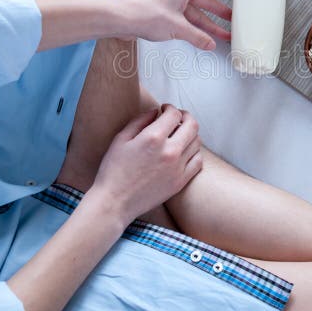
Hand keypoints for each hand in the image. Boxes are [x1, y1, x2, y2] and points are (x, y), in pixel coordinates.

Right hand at [90, 104, 202, 224]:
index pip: (174, 114)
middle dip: (185, 117)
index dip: (170, 108)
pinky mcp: (180, 182)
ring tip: (179, 135)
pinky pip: (198, 161)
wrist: (115, 202)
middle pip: (192, 125)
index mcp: (153, 138)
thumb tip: (156, 111)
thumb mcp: (121, 139)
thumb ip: (140, 121)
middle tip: (177, 118)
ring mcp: (178, 167)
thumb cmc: (113, 170)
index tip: (164, 109)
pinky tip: (184, 152)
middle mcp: (170, 151)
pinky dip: (194, 153)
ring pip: (197, 142)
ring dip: (190, 134)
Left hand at [117, 0, 234, 49]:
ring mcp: (170, 0)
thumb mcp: (178, 28)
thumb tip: (209, 43)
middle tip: (232, 18)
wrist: (122, 19)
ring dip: (206, 24)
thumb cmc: (144, 14)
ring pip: (194, 12)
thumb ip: (197, 37)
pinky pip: (184, 17)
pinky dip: (193, 26)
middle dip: (218, 12)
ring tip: (220, 35)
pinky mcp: (163, 10)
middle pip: (204, 1)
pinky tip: (200, 36)